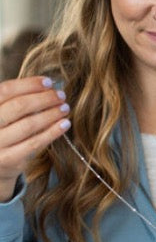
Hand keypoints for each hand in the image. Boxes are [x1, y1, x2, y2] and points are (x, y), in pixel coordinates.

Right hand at [0, 77, 70, 200]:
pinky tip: (65, 124)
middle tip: (61, 96)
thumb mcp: (3, 112)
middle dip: (44, 99)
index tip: (48, 82)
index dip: (29, 84)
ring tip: (65, 108)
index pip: (5, 90)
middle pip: (18, 107)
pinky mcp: (8, 159)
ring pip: (28, 125)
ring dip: (51, 114)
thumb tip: (47, 86)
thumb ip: (16, 99)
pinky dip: (52, 132)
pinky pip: (34, 143)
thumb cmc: (1, 130)